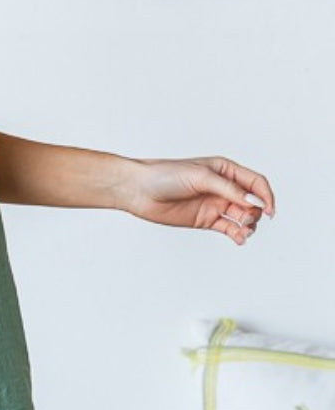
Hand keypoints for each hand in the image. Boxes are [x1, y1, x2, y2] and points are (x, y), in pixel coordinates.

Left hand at [119, 154, 275, 244]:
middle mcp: (223, 187)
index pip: (256, 183)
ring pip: (243, 217)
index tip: (269, 210)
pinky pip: (229, 229)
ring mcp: (215, 204)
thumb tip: (254, 201)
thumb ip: (229, 190)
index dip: (266, 196)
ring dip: (249, 226)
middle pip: (252, 202)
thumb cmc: (166, 175)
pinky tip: (239, 239)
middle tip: (246, 219)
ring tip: (243, 232)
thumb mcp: (201, 177)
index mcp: (225, 170)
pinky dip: (237, 235)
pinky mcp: (206, 220)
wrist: (139, 190)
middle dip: (256, 213)